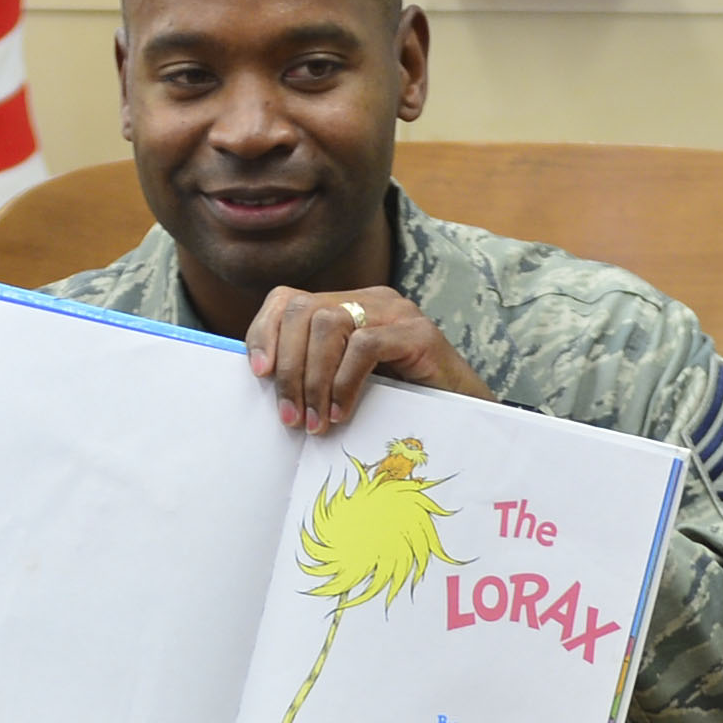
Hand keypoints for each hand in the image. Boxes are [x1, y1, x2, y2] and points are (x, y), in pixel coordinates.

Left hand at [242, 282, 487, 432]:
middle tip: (290, 418)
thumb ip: (314, 372)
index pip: (289, 300)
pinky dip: (345, 382)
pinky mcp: (418, 334)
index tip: (258, 374)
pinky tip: (342, 413)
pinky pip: (365, 347)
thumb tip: (265, 383)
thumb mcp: (347, 383)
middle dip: (289, 368)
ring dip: (314, 379)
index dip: (264, 332)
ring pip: (330, 324)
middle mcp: (370, 300)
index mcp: (348, 306)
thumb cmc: (402, 404)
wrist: (465, 416)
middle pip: (304, 311)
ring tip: (316, 422)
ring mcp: (396, 313)